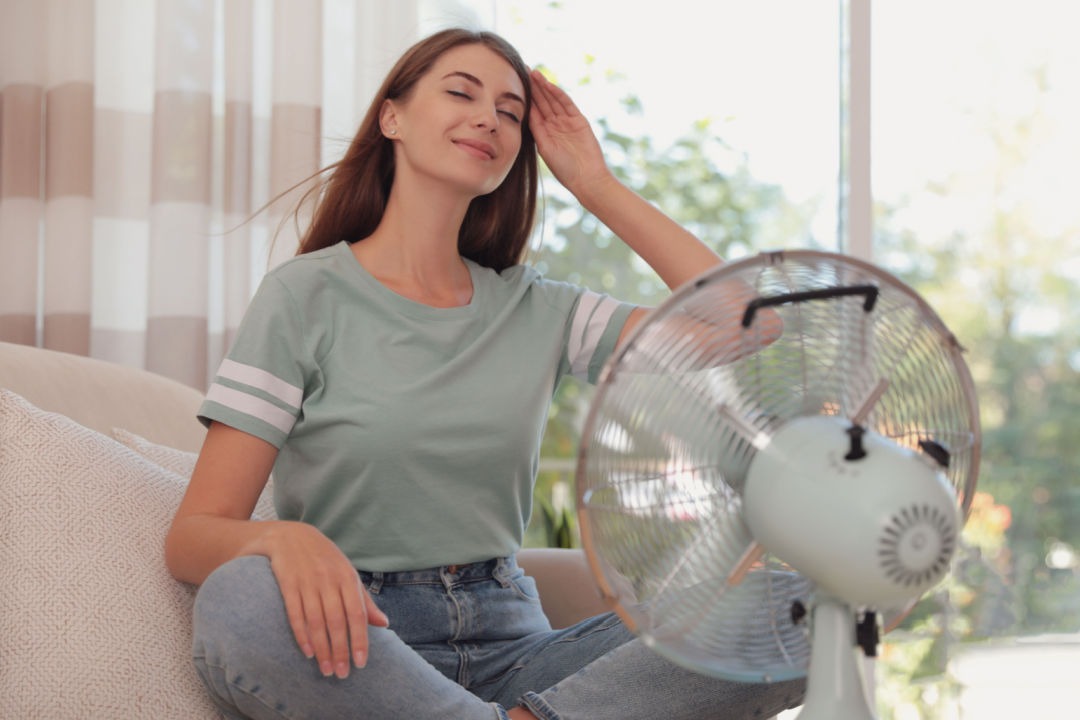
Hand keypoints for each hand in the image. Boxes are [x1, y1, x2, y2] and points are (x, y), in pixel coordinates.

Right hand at [265, 522, 389, 678]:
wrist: (290, 535)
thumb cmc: (325, 559)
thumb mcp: (347, 574)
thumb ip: (364, 600)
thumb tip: (384, 624)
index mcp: (347, 577)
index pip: (357, 613)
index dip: (359, 639)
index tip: (361, 663)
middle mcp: (329, 579)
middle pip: (337, 621)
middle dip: (340, 650)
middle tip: (342, 674)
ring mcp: (308, 581)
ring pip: (317, 621)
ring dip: (322, 648)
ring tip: (326, 670)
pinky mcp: (287, 583)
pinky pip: (295, 613)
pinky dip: (302, 634)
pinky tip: (308, 652)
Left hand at [529, 69, 611, 195]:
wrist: (586, 178)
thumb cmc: (565, 170)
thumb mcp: (545, 149)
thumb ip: (536, 132)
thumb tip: (524, 116)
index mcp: (545, 133)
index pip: (533, 111)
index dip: (525, 98)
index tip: (514, 84)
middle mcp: (556, 125)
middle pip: (542, 102)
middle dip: (533, 87)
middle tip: (523, 70)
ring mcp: (568, 121)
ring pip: (553, 100)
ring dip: (544, 87)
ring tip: (534, 73)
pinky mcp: (579, 120)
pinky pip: (567, 104)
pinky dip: (558, 95)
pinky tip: (549, 85)